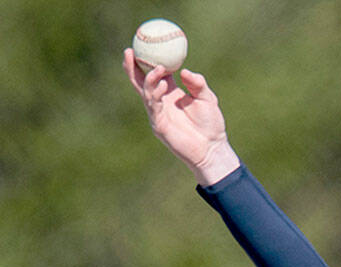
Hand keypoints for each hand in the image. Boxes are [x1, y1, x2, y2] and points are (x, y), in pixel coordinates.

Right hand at [123, 49, 240, 185]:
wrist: (212, 148)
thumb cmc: (211, 124)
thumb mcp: (208, 98)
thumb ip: (197, 83)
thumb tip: (184, 72)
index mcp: (171, 93)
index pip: (155, 73)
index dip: (147, 60)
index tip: (144, 45)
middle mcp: (161, 101)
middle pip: (141, 82)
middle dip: (132, 67)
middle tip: (128, 51)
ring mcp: (158, 113)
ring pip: (146, 92)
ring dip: (149, 78)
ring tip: (158, 68)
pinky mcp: (159, 125)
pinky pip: (153, 106)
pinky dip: (156, 94)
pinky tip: (163, 84)